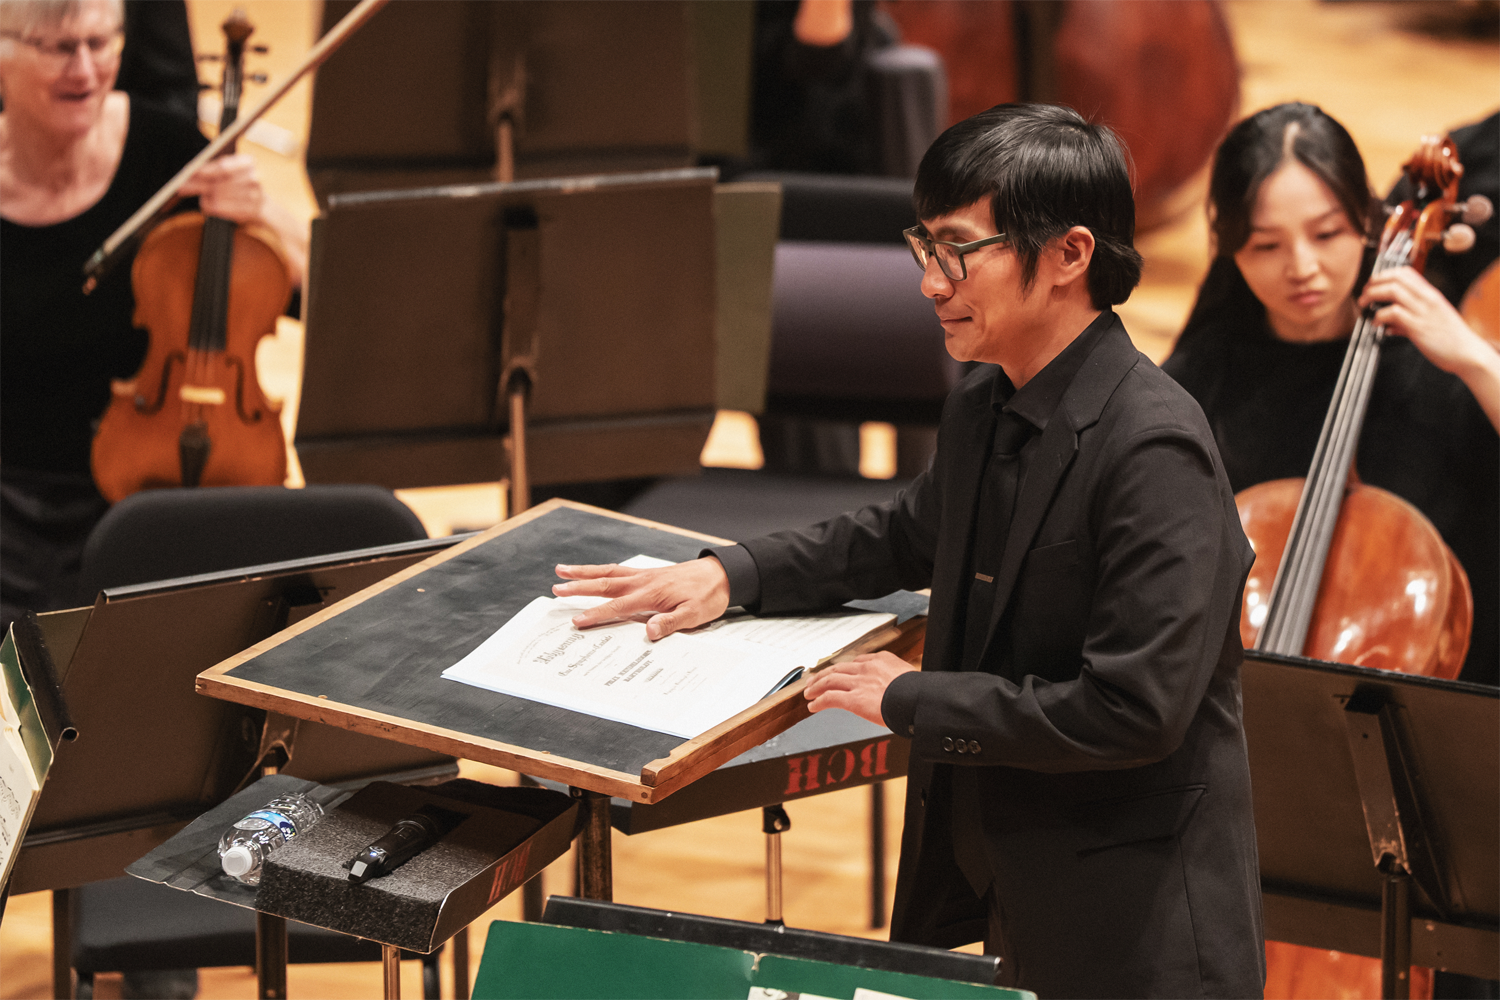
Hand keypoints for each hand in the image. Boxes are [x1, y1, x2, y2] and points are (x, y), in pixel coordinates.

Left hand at [179, 153, 265, 224]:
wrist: (263, 205)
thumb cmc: (241, 185)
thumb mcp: (232, 170)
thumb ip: (213, 168)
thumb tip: (190, 171)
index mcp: (249, 162)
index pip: (222, 167)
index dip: (203, 170)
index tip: (187, 173)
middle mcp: (254, 177)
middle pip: (217, 183)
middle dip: (196, 185)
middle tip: (181, 187)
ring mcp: (255, 195)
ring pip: (217, 197)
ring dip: (205, 198)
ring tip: (202, 197)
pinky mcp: (250, 210)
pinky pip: (222, 209)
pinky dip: (211, 207)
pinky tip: (208, 205)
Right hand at [553, 557, 729, 639]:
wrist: (723, 574)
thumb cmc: (709, 596)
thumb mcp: (695, 615)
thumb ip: (671, 623)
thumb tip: (649, 631)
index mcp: (652, 594)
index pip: (618, 607)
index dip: (596, 614)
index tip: (576, 620)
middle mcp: (644, 582)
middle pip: (605, 584)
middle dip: (579, 587)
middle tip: (555, 588)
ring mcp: (645, 575)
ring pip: (609, 573)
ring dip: (585, 573)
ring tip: (562, 570)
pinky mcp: (649, 573)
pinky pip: (619, 570)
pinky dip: (602, 570)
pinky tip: (593, 572)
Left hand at [804, 651, 915, 726]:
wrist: (920, 700)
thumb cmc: (920, 693)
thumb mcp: (910, 677)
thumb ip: (898, 679)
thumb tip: (898, 689)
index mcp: (882, 660)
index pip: (858, 661)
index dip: (845, 668)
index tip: (840, 672)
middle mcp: (868, 668)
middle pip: (839, 668)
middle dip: (823, 675)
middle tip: (814, 680)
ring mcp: (860, 683)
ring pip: (830, 680)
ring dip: (816, 686)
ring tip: (809, 693)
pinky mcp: (854, 699)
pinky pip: (830, 698)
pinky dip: (819, 702)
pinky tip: (813, 706)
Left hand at [1359, 267, 1492, 376]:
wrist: (1467, 352)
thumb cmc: (1449, 338)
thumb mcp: (1431, 321)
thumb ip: (1409, 320)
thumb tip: (1390, 325)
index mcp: (1430, 294)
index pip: (1406, 272)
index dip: (1385, 274)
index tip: (1373, 283)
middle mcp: (1427, 298)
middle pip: (1396, 278)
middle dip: (1374, 283)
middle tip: (1364, 294)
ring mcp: (1423, 311)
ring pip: (1393, 291)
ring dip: (1372, 296)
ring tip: (1365, 305)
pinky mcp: (1418, 326)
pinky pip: (1393, 313)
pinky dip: (1379, 316)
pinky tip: (1376, 324)